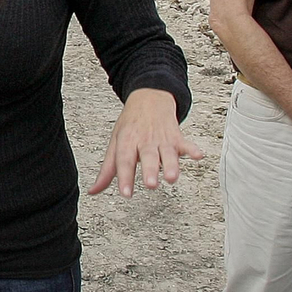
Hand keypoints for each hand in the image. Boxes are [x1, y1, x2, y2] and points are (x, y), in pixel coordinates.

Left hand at [88, 88, 204, 197]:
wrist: (148, 97)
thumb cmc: (130, 124)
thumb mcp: (115, 143)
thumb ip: (107, 170)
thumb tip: (93, 191)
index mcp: (127, 142)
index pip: (124, 161)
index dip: (125, 178)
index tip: (126, 194)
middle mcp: (144, 141)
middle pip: (147, 157)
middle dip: (150, 171)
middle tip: (151, 185)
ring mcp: (162, 139)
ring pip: (167, 153)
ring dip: (171, 165)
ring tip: (172, 177)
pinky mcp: (177, 137)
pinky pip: (186, 143)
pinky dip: (192, 149)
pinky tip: (198, 155)